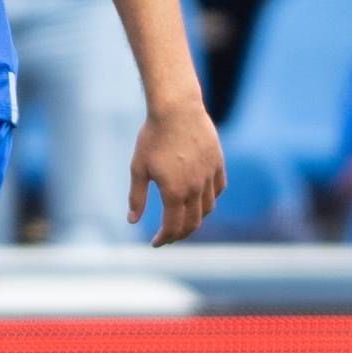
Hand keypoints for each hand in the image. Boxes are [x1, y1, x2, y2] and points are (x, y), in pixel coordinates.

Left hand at [130, 95, 225, 246]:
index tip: (156, 243)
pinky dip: (210, 199)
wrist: (176, 109)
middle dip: (180, 234)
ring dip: (196, 219)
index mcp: (174, 192)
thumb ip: (137, 197)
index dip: (164, 239)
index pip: (173, 227)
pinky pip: (218, 188)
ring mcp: (209, 175)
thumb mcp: (139, 168)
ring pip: (208, 208)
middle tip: (169, 237)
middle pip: (193, 223)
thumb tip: (132, 220)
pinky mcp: (218, 163)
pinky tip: (200, 199)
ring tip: (184, 219)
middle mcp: (195, 188)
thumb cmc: (153, 137)